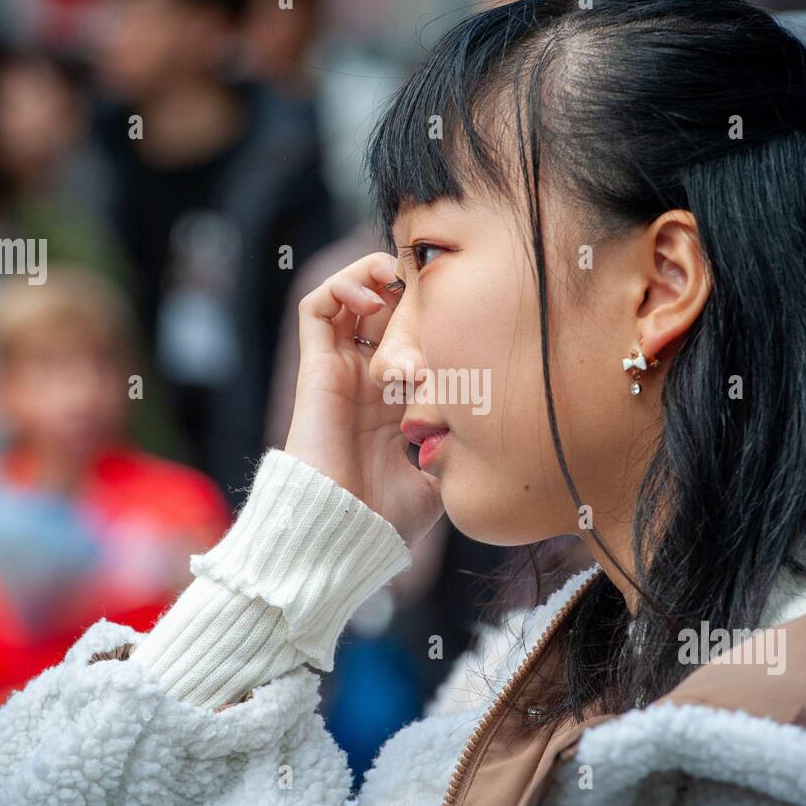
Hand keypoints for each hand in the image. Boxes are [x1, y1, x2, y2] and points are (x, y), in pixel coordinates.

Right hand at [284, 252, 443, 547]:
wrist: (343, 530)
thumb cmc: (387, 518)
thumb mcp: (440, 480)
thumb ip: (457, 450)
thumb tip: (490, 431)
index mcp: (395, 402)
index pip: (413, 338)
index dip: (433, 312)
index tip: (465, 301)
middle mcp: (367, 381)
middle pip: (383, 309)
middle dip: (407, 284)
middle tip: (434, 277)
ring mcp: (340, 371)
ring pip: (346, 298)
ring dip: (370, 275)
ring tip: (396, 276)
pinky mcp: (315, 368)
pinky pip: (316, 308)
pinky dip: (341, 287)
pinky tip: (372, 298)